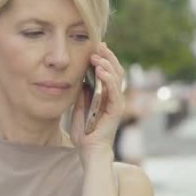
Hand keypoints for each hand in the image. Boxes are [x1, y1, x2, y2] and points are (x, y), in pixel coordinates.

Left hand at [70, 42, 124, 163]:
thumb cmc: (84, 133)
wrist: (89, 151)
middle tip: (97, 44)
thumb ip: (81, 95)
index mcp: (106, 95)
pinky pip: (115, 90)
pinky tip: (100, 70)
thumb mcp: (78, 109)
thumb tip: (79, 79)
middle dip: (107, 56)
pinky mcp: (116, 110)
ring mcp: (117, 103)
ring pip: (117, 77)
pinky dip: (108, 79)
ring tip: (96, 55)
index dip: (103, 58)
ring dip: (107, 64)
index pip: (108, 71)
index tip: (94, 45)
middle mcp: (114, 97)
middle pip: (115, 70)